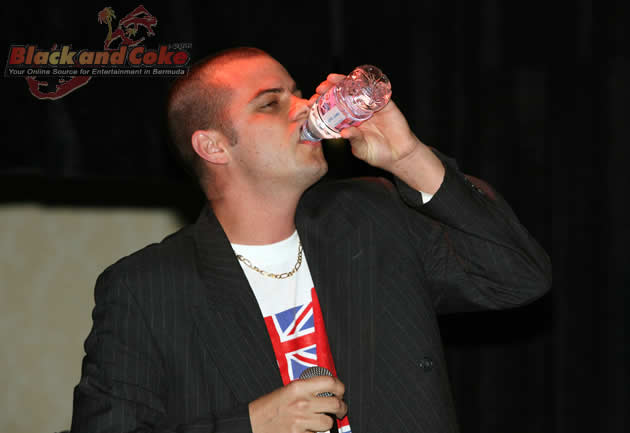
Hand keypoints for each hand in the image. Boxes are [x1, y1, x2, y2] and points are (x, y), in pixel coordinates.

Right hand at [248, 376, 346, 432]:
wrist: (252, 423)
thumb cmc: (268, 408)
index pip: (330, 382)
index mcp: (298, 387)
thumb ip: (307, 389)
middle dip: (340, 408)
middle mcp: (302, 402)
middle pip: (335, 404)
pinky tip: (307, 430)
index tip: (340, 392)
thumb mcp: (287, 390)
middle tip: (339, 409)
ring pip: (328, 422)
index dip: (340, 387)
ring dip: (326, 423)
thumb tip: (328, 390)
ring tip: (319, 421)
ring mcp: (301, 420)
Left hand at [311, 74, 444, 193]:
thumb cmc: (378, 154)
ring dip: (344, 82)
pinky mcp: (384, 104)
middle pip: (341, 96)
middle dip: (330, 89)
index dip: (323, 104)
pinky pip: (375, 91)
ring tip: (333, 79)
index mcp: (348, 123)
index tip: (312, 101)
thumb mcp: (362, 149)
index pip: (332, 110)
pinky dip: (368, 85)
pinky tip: (358, 80)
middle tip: (321, 88)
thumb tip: (344, 133)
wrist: (399, 154)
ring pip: (355, 90)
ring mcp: (370, 107)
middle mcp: (357, 112)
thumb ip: (355, 140)